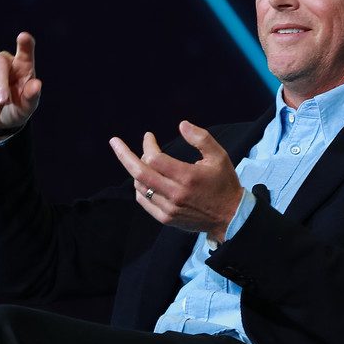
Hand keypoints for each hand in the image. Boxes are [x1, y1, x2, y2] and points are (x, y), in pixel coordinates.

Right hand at [0, 32, 41, 132]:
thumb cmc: (16, 109)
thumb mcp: (26, 107)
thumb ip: (32, 96)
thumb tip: (37, 84)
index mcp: (22, 66)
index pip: (25, 52)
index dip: (25, 44)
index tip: (23, 37)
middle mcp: (3, 62)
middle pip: (0, 64)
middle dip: (0, 83)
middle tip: (2, 102)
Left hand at [109, 121, 241, 240]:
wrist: (229, 217)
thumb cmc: (224, 183)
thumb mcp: (219, 156)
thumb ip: (201, 138)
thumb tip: (181, 124)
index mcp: (187, 177)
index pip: (155, 158)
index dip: (148, 145)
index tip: (149, 136)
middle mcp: (175, 194)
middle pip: (140, 173)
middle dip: (124, 155)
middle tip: (114, 142)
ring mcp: (169, 208)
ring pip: (140, 186)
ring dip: (137, 170)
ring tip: (144, 161)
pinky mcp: (166, 218)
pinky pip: (143, 201)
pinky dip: (140, 187)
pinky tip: (145, 179)